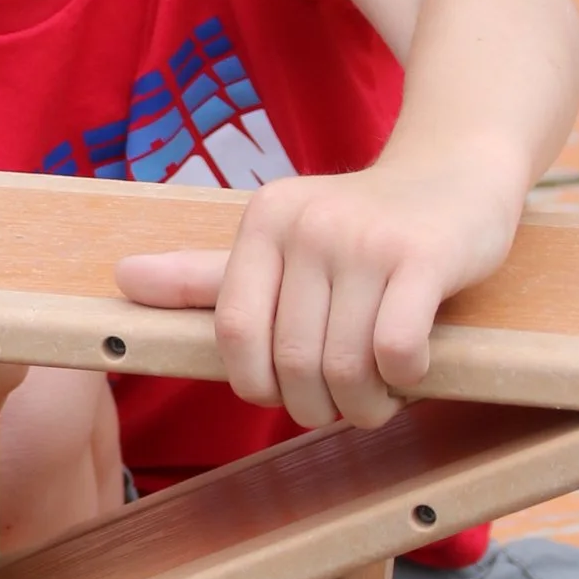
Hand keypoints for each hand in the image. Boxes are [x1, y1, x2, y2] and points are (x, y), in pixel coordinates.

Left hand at [113, 149, 523, 428]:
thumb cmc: (363, 225)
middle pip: (293, 361)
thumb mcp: (280, 242)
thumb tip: (121, 280)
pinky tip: (413, 370)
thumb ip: (205, 275)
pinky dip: (403, 380)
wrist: (457, 173)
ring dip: (364, 404)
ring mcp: (368, 240)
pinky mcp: (425, 257)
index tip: (286, 392)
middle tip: (343, 404)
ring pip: (345, 366)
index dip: (260, 383)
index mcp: (264, 220)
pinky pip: (396, 350)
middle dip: (317, 405)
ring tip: (378, 397)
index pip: (236, 333)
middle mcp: (309, 224)